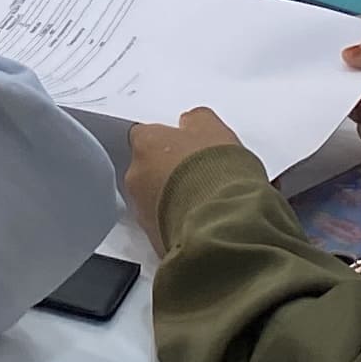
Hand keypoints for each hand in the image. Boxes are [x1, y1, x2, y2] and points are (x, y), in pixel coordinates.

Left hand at [123, 106, 241, 234]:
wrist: (223, 223)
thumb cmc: (218, 174)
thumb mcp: (216, 131)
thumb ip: (197, 121)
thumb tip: (190, 121)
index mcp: (146, 143)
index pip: (145, 136)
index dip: (167, 142)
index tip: (185, 147)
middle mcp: (136, 176)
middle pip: (146, 169)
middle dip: (168, 173)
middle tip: (198, 176)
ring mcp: (142, 210)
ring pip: (154, 200)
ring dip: (172, 201)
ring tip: (204, 203)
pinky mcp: (153, 240)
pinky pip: (163, 228)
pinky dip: (178, 225)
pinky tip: (203, 224)